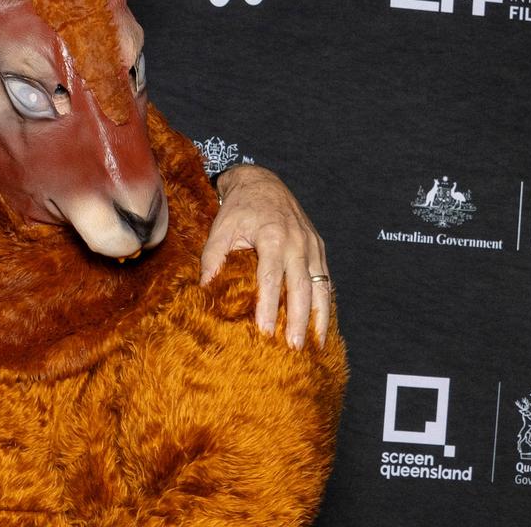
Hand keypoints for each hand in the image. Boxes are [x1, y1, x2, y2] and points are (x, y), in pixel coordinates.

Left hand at [199, 164, 329, 347]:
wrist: (263, 182)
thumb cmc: (239, 207)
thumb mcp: (221, 227)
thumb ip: (213, 257)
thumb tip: (205, 287)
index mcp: (273, 237)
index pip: (271, 279)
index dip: (269, 307)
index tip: (266, 332)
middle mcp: (297, 242)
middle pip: (301, 288)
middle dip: (299, 320)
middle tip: (294, 348)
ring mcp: (312, 245)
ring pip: (320, 286)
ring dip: (319, 317)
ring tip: (316, 345)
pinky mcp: (319, 247)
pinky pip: (325, 279)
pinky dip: (324, 302)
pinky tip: (322, 324)